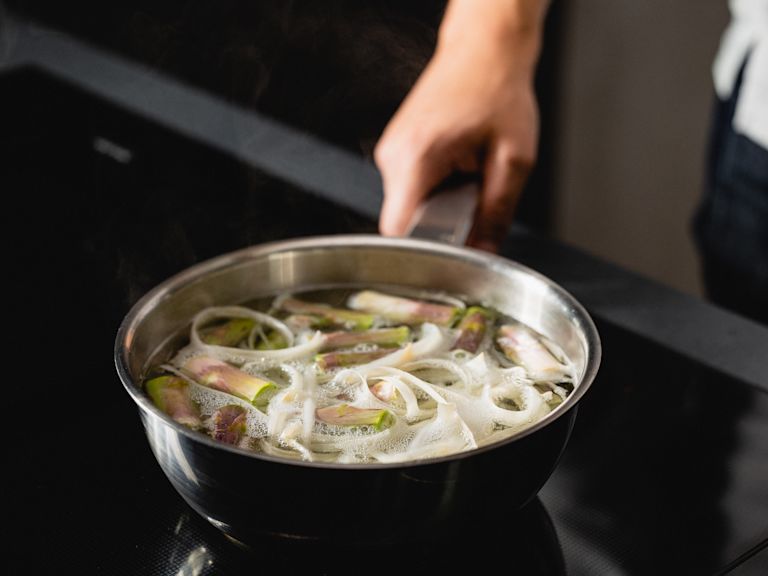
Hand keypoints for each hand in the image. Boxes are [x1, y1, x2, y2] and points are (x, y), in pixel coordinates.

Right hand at [375, 0, 546, 251]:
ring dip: (439, 205)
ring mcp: (392, 152)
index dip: (422, 251)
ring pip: (408, 207)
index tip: (447, 253)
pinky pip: (410, 190)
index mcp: (417, 156)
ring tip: (467, 176)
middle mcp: (395, 155)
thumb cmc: (497, 91)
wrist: (484, 51)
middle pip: (405, 222)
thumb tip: (485, 254)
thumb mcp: (512, 160)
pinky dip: (435, 190)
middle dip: (439, 226)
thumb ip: (497, 213)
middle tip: (472, 201)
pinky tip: (457, 168)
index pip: (397, 230)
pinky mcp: (397, 150)